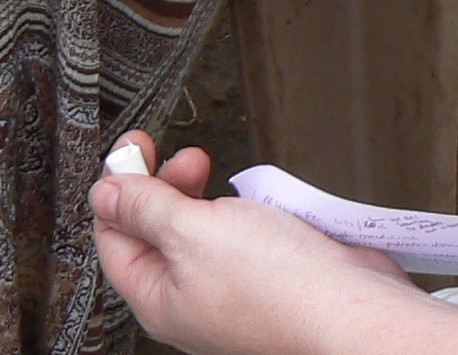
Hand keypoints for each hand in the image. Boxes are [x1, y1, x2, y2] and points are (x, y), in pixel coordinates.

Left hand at [91, 132, 413, 354]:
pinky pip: (238, 237)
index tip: (133, 148)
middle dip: (163, 185)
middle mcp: (191, 300)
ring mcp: (230, 290)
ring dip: (200, 193)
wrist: (353, 309)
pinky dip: (237, 209)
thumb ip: (144, 208)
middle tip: (183, 153)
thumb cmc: (277, 288)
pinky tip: (251, 198)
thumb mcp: (191, 233)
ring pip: (198, 232)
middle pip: (156, 233)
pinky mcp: (266, 276)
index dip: (118, 188)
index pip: (114, 239)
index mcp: (158, 299)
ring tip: (214, 169)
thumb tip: (104, 193)